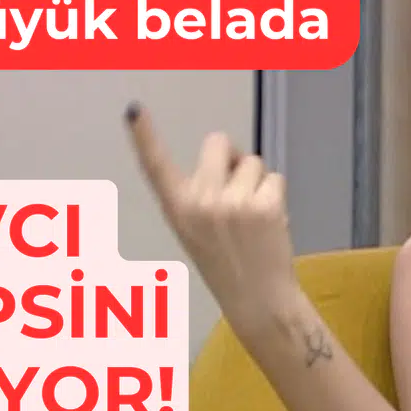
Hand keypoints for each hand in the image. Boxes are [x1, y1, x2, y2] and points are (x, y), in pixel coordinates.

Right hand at [125, 102, 299, 328]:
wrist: (259, 301)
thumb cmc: (227, 263)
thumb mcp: (196, 230)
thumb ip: (201, 195)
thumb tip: (229, 158)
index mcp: (177, 208)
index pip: (155, 166)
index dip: (144, 136)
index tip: (133, 109)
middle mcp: (200, 202)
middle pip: (218, 142)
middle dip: (231, 157)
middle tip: (237, 190)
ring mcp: (232, 203)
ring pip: (252, 162)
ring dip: (257, 183)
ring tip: (254, 218)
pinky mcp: (264, 205)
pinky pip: (275, 178)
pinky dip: (276, 195)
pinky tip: (271, 223)